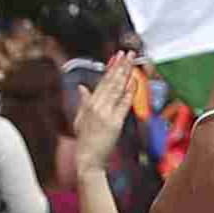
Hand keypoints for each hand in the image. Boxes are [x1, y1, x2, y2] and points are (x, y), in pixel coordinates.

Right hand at [72, 50, 139, 181]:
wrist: (88, 160)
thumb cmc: (84, 142)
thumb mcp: (79, 119)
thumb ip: (82, 101)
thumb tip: (82, 87)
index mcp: (89, 104)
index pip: (102, 81)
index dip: (111, 68)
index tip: (117, 56)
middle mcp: (97, 106)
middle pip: (111, 82)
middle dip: (120, 66)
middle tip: (128, 53)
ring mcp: (106, 113)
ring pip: (117, 89)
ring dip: (125, 74)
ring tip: (132, 61)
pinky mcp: (115, 122)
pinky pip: (124, 104)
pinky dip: (129, 92)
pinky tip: (134, 81)